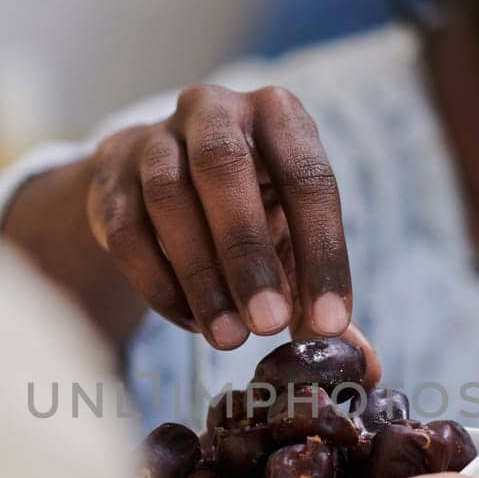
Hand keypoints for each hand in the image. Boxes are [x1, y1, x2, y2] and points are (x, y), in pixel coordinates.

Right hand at [85, 84, 352, 350]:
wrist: (154, 188)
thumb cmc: (246, 214)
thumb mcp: (291, 240)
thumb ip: (321, 297)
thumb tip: (368, 367)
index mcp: (278, 115)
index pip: (308, 178)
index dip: (322, 255)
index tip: (327, 324)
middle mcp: (214, 110)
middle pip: (223, 169)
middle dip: (249, 253)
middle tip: (268, 326)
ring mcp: (154, 140)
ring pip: (169, 198)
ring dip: (201, 275)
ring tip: (228, 339)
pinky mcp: (110, 178)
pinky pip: (127, 230)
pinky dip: (159, 282)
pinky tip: (190, 323)